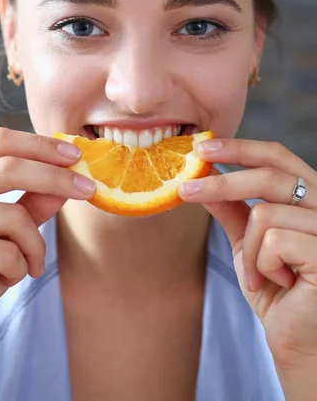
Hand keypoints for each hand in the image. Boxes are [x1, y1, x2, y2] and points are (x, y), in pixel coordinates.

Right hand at [0, 127, 95, 347]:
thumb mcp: (7, 232)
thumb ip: (33, 202)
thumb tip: (69, 177)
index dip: (40, 145)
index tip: (75, 155)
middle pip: (9, 168)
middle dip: (56, 178)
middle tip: (89, 189)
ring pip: (14, 216)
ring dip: (35, 245)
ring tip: (30, 264)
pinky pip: (7, 252)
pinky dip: (20, 268)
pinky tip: (7, 280)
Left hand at [178, 138, 316, 371]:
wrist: (298, 342)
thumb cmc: (278, 291)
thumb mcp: (248, 243)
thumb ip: (232, 209)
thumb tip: (202, 177)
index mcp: (310, 197)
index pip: (278, 156)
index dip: (241, 148)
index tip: (203, 147)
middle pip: (270, 175)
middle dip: (222, 183)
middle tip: (185, 190)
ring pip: (265, 214)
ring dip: (249, 251)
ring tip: (258, 276)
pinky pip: (275, 242)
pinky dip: (262, 266)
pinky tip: (279, 285)